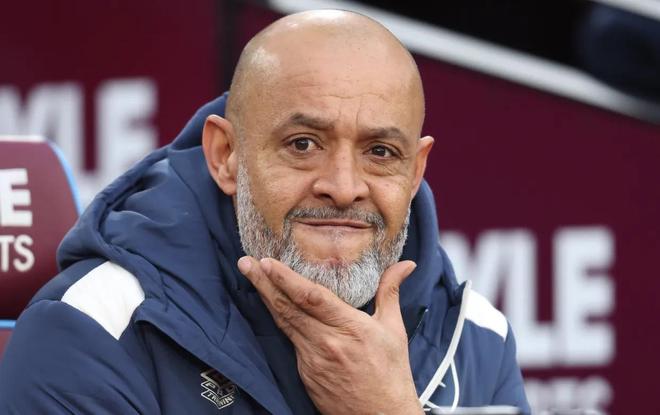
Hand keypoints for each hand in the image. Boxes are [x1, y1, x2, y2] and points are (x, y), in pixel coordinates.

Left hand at [237, 256, 422, 414]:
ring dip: (264, 298)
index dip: (287, 279)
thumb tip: (405, 264)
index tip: (269, 262)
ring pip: (283, 323)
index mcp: (350, 328)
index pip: (311, 298)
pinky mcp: (304, 373)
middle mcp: (326, 343)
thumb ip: (390, 292)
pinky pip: (290, 340)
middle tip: (245, 262)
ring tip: (250, 275)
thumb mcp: (394, 330)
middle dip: (263, 283)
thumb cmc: (391, 374)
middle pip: (287, 308)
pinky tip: (270, 305)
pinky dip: (279, 320)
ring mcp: (311, 360)